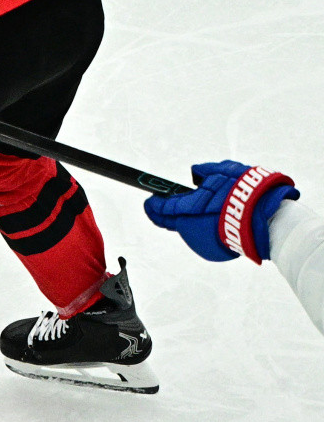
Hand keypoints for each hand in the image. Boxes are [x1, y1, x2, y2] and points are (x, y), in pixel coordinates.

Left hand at [143, 160, 297, 263]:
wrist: (272, 219)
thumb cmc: (248, 193)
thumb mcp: (224, 171)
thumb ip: (205, 172)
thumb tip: (194, 175)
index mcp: (188, 209)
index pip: (162, 208)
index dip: (153, 205)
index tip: (149, 200)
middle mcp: (190, 228)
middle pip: (170, 221)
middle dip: (164, 214)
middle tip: (160, 207)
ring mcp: (202, 242)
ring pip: (188, 229)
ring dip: (188, 220)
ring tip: (197, 210)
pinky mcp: (213, 250)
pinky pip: (202, 236)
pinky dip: (204, 228)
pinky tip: (212, 221)